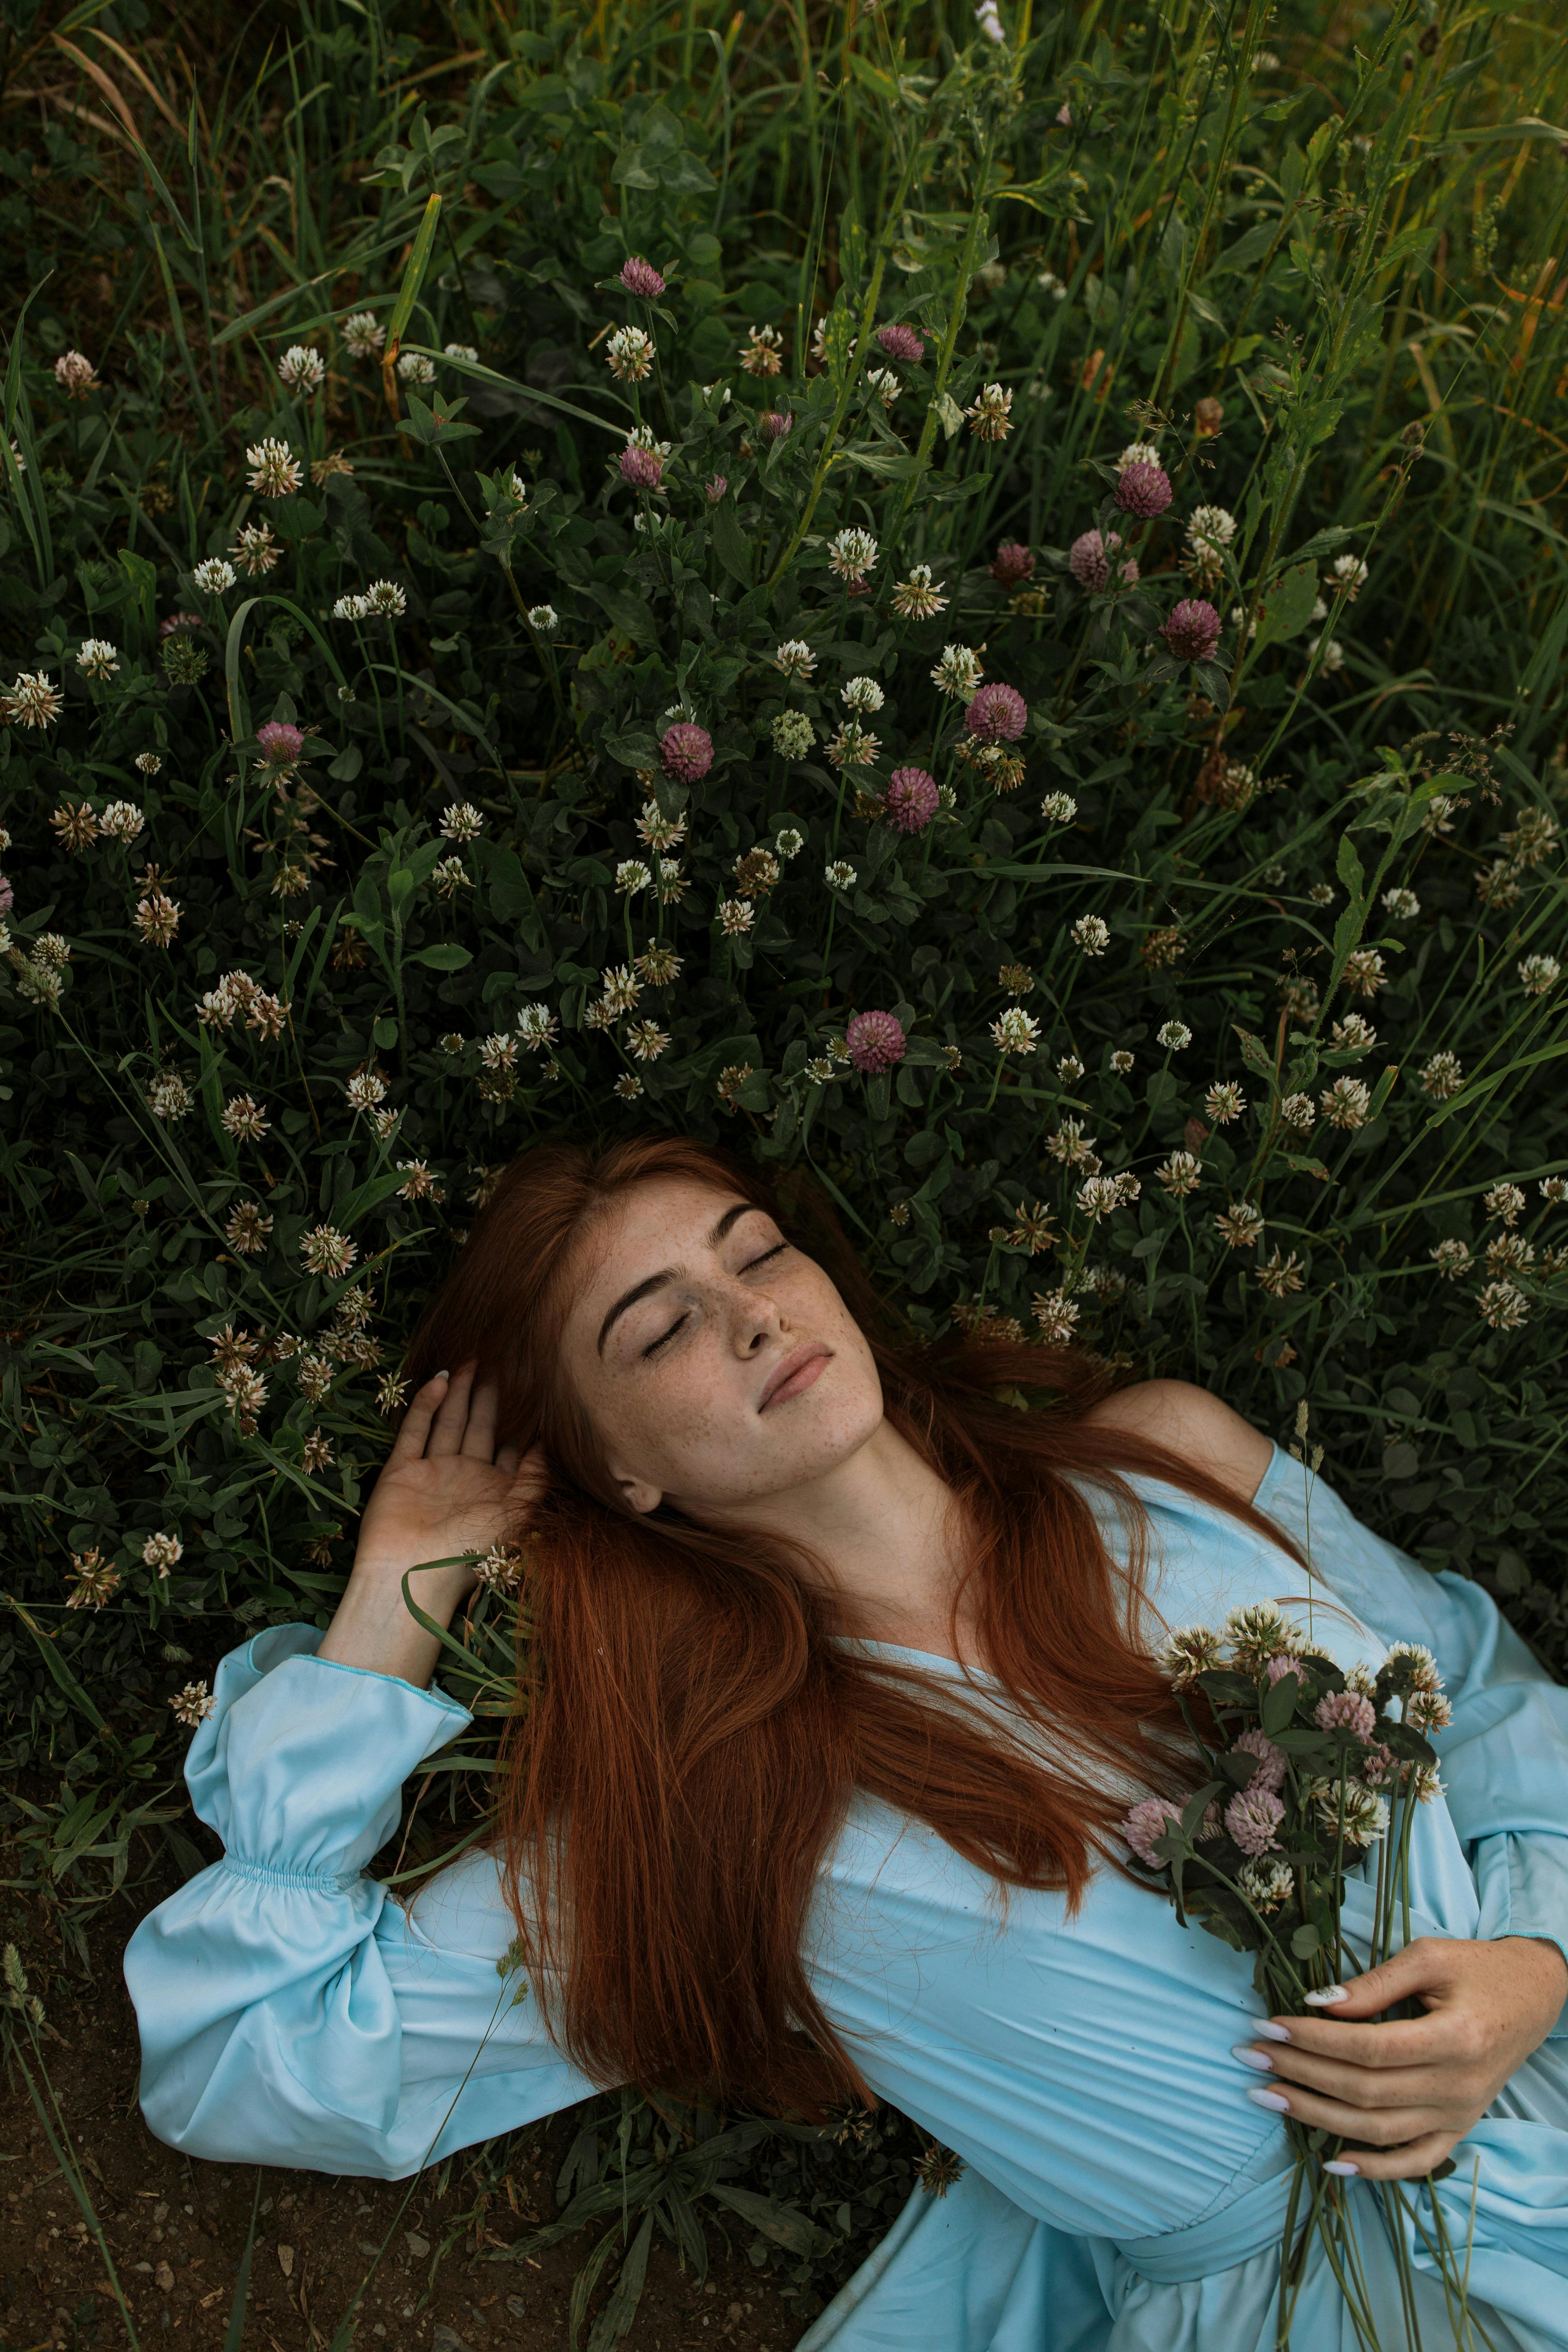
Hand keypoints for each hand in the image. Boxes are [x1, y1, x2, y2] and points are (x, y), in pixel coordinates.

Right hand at [317, 1362, 545, 1686]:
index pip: (511, 1445)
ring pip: (450, 1423)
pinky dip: (426, 1405)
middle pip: (481, 1427)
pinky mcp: (401, 1471)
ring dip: (462, 1393)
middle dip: (491, 1395)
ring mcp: (432, 1473)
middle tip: (502, 1357)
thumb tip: (553, 1440)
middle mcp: (465, 1478)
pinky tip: (441, 1379)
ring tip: (474, 1359)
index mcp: (495, 1491)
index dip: (520, 1416)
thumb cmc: (472, 1550)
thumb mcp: (517, 1512)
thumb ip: (536, 1476)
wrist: (414, 1578)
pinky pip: (415, 1431)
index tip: (533, 1381)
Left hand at [1236, 1935, 1567, 2179]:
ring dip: (1316, 2117)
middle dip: (1299, 2073)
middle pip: (1364, 2091)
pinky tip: (1332, 2164)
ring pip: (1378, 2130)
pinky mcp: (1459, 2129)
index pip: (1367, 2048)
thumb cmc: (1478, 1968)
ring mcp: (1459, 2115)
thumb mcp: (1428, 1958)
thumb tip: (1318, 2003)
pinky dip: (1375, 2169)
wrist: (1533, 1996)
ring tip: (1266, 2094)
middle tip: (1249, 2055)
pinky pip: (1415, 2162)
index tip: (1266, 2025)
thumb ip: (1375, 1984)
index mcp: (1454, 2039)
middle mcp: (1457, 2087)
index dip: (1312, 2039)